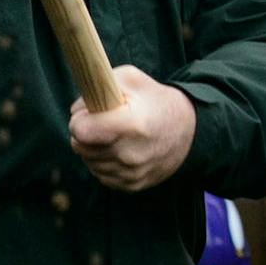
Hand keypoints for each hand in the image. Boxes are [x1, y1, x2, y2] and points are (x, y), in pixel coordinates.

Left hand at [68, 65, 196, 191]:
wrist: (190, 130)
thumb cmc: (154, 99)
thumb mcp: (129, 78)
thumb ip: (97, 87)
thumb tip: (75, 111)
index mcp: (129, 125)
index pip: (79, 131)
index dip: (79, 119)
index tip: (88, 113)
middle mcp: (130, 154)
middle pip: (80, 148)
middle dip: (83, 134)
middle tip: (99, 122)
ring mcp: (132, 173)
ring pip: (89, 163)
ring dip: (92, 149)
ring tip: (111, 135)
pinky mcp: (134, 186)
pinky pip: (102, 176)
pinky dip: (103, 163)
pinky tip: (117, 149)